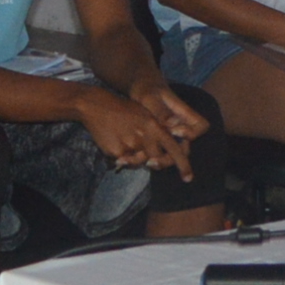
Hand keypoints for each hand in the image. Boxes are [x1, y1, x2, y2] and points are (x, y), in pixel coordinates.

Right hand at [71, 84, 192, 172]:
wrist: (95, 105)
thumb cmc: (123, 110)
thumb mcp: (145, 114)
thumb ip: (156, 131)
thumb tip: (166, 152)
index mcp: (154, 126)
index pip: (174, 148)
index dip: (183, 164)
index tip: (188, 178)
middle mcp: (144, 136)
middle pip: (156, 160)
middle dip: (155, 163)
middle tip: (148, 159)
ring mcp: (130, 145)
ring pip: (139, 162)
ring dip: (136, 157)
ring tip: (125, 139)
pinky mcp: (117, 152)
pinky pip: (125, 162)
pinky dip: (123, 157)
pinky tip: (115, 141)